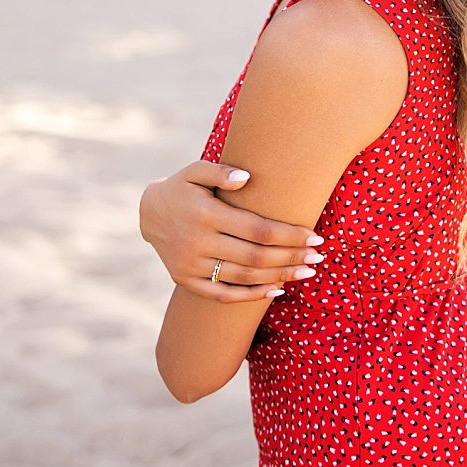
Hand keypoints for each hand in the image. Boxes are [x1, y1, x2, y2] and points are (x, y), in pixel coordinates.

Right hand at [138, 160, 322, 302]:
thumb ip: (221, 172)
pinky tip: (276, 290)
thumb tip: (246, 177)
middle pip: (255, 257)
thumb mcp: (195, 170)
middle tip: (319, 257)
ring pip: (243, 277)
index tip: (315, 237)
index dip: (289, 236)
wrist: (147, 213)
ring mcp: (190, 265)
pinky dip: (251, 295)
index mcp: (206, 215)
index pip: (257, 230)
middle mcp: (197, 243)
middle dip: (292, 258)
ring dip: (279, 277)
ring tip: (307, 272)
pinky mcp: (185, 280)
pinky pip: (222, 294)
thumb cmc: (183, 187)